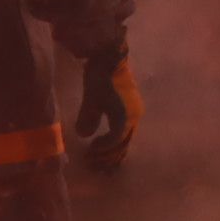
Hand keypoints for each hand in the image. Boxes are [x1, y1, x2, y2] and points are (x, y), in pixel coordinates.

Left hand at [76, 57, 143, 171]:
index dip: (103, 150)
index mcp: (126, 117)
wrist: (110, 55)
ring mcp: (135, 110)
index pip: (115, 140)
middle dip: (110, 155)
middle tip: (96, 164)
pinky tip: (109, 139)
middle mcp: (134, 116)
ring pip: (126, 136)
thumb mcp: (91, 98)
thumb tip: (84, 136)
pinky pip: (126, 128)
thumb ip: (89, 118)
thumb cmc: (100, 77)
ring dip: (114, 148)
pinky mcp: (132, 105)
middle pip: (123, 142)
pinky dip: (117, 137)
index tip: (89, 154)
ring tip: (103, 157)